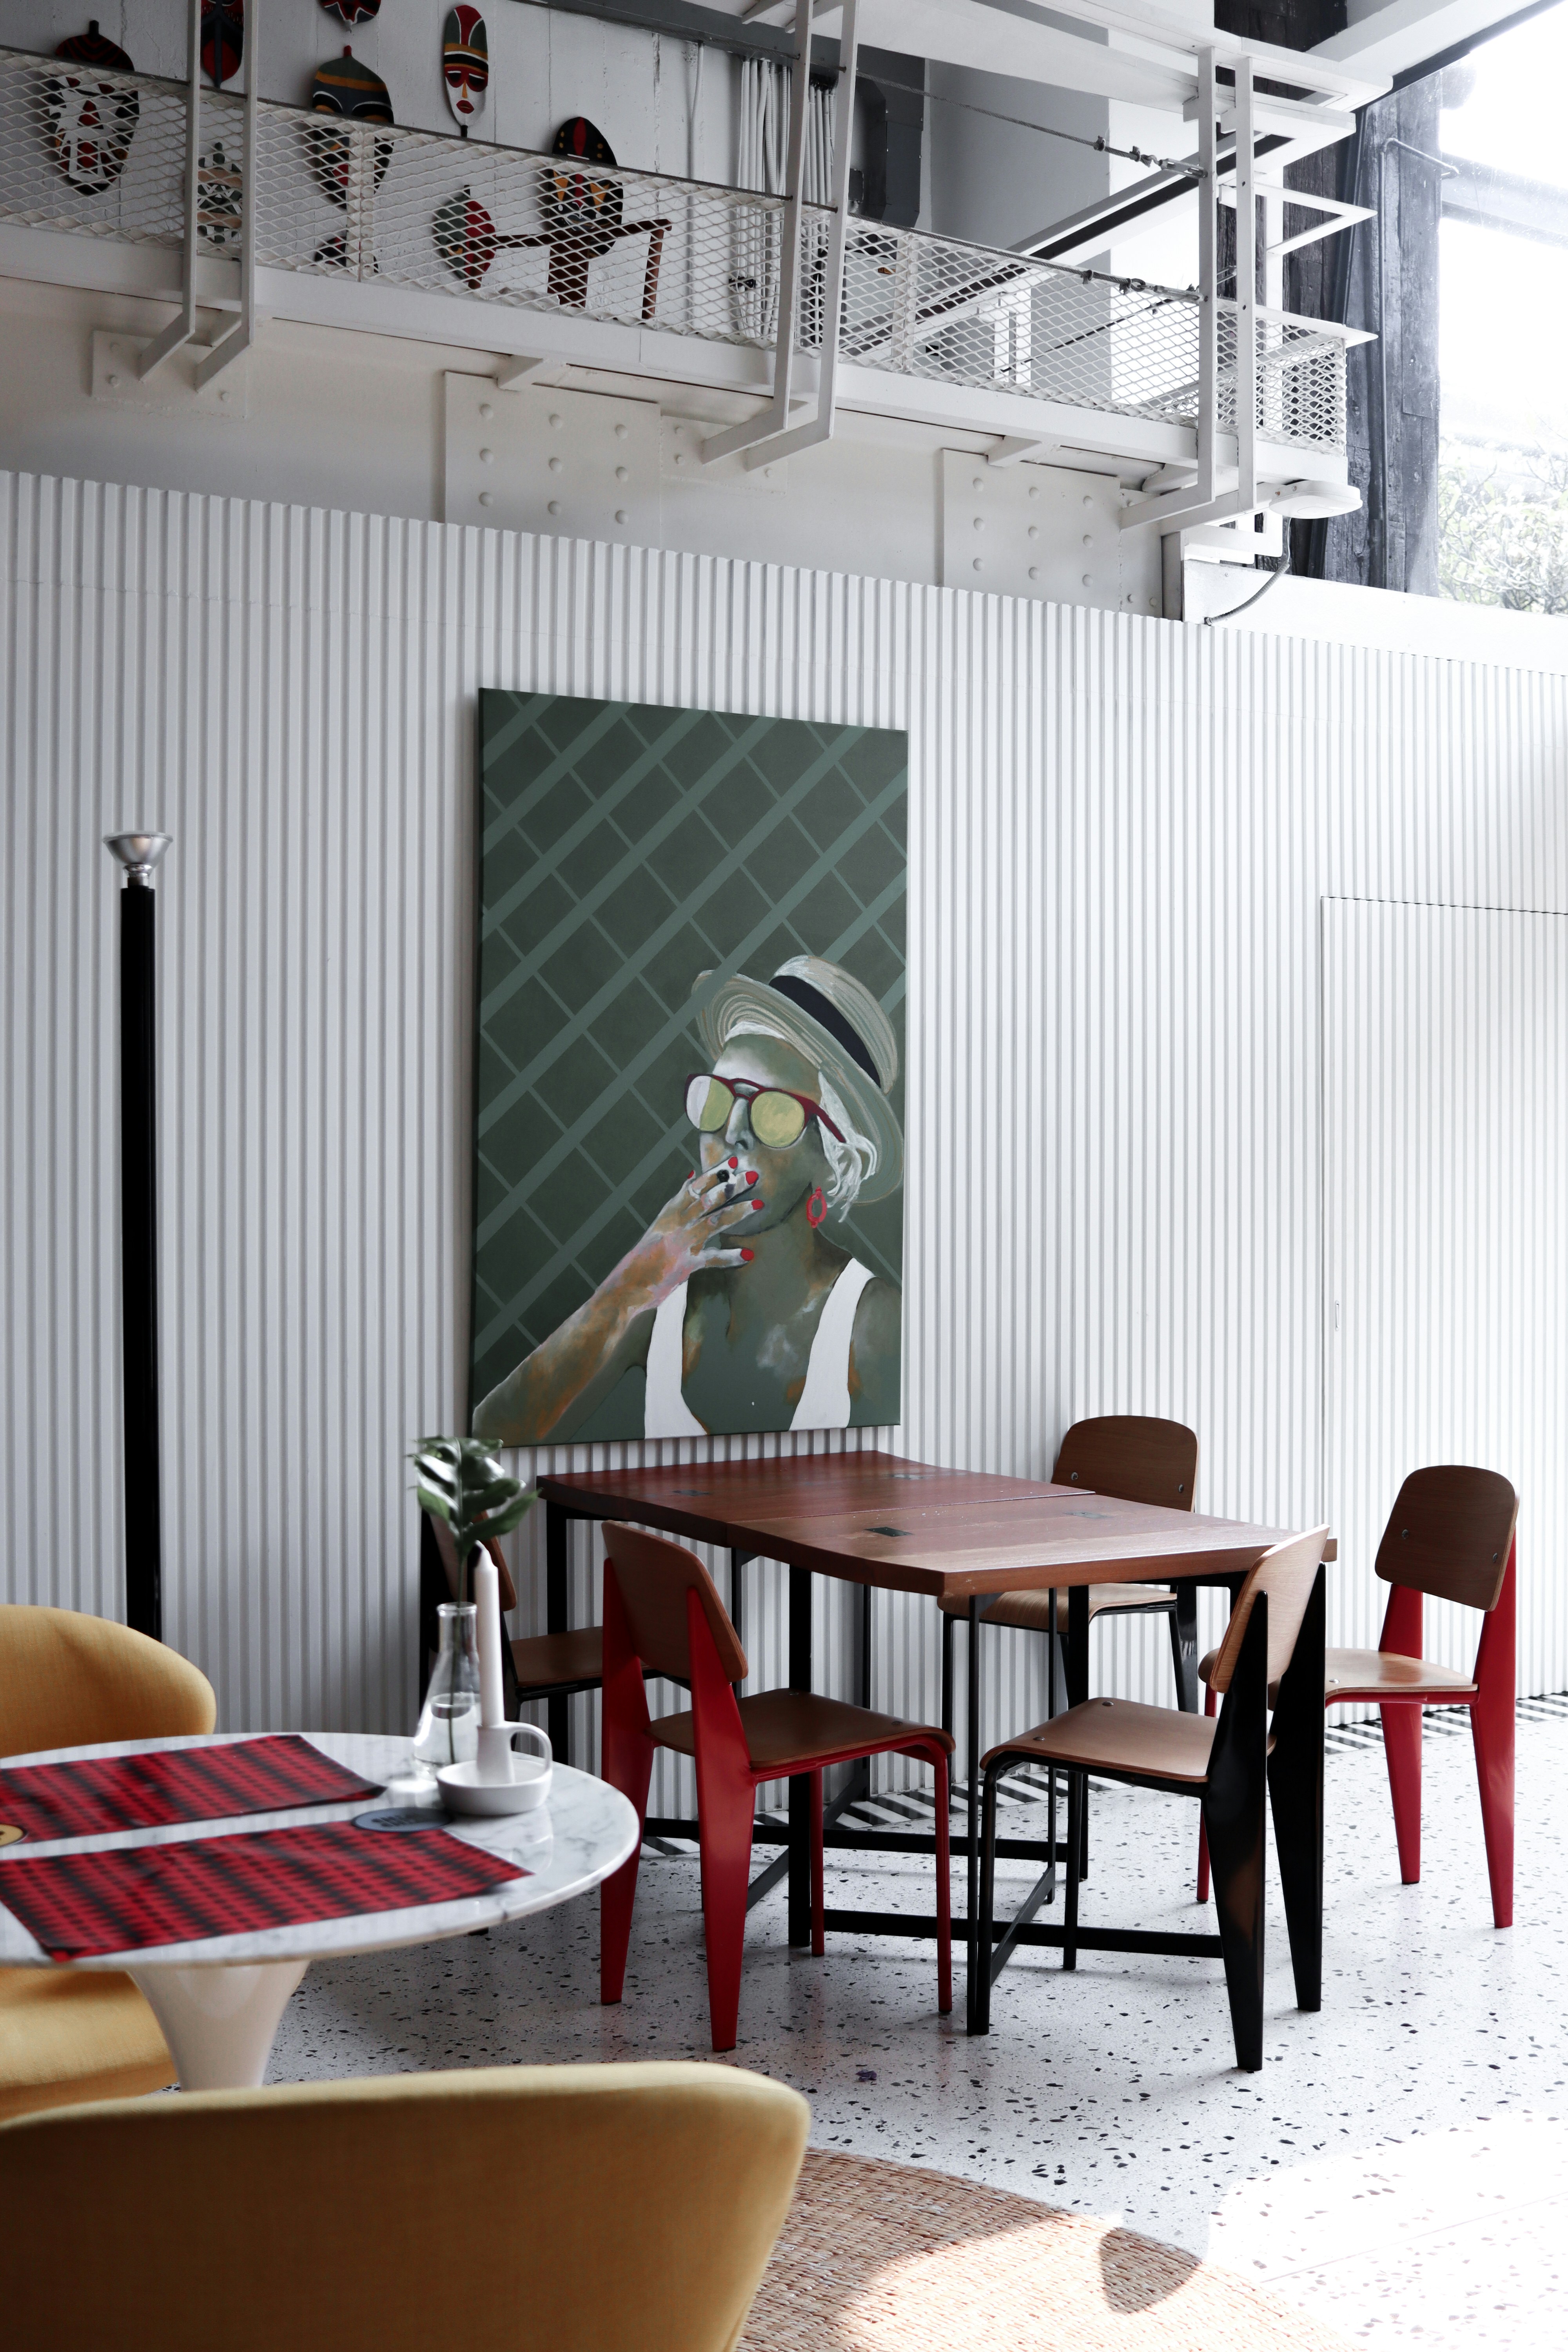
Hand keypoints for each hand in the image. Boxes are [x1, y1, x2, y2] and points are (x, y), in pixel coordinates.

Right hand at [619, 1162, 763, 1309]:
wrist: (624, 1287)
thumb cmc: (644, 1258)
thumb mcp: (659, 1225)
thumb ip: (678, 1202)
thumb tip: (691, 1173)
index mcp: (668, 1215)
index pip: (693, 1188)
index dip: (714, 1174)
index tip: (733, 1161)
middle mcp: (675, 1225)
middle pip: (706, 1200)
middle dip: (730, 1187)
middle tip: (752, 1176)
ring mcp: (680, 1244)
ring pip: (712, 1223)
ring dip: (736, 1213)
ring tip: (758, 1205)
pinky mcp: (685, 1266)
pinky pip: (711, 1259)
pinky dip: (729, 1257)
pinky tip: (747, 1254)